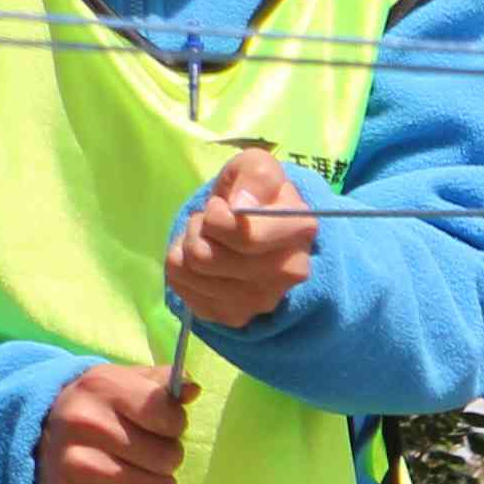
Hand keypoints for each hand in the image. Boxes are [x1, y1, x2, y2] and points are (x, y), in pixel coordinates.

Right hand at [40, 363, 188, 483]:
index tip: (160, 423)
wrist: (38, 435)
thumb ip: (165, 382)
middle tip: (144, 448)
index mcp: (103, 387)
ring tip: (134, 466)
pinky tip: (112, 481)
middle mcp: (85, 423)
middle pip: (168, 457)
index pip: (170, 417)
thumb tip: (193, 389)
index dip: (175, 424)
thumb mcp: (128, 382)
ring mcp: (74, 462)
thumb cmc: (99, 406)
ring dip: (155, 481)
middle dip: (167, 455)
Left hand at [165, 147, 314, 328]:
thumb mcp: (257, 167)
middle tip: (212, 223)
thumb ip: (254, 175)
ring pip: (191, 272)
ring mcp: (262, 300)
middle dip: (199, 231)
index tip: (220, 206)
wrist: (260, 229)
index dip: (216, 218)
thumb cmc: (255, 195)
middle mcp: (290, 272)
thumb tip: (239, 205)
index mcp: (300, 231)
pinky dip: (183, 270)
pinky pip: (182, 289)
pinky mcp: (235, 316)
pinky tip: (205, 263)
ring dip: (188, 247)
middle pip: (207, 257)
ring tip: (208, 240)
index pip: (242, 237)